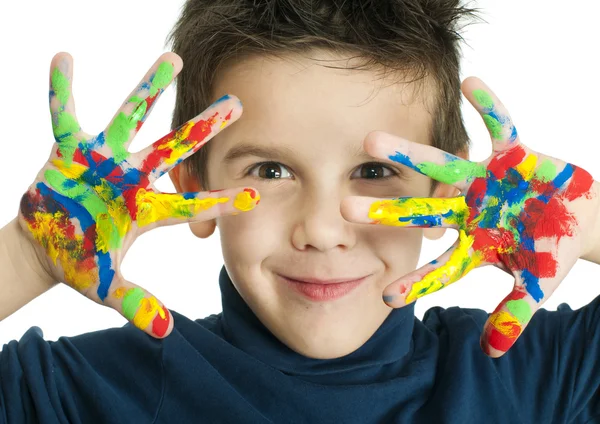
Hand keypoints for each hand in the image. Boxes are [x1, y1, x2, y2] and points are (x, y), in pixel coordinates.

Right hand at [18, 52, 259, 338]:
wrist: (47, 247)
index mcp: (147, 211)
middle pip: (173, 150)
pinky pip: (64, 114)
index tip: (256, 191)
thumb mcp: (107, 287)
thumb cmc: (81, 264)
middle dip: (203, 129)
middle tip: (237, 104)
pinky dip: (60, 90)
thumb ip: (137, 304)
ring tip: (172, 59)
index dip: (223, 199)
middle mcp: (132, 179)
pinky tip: (64, 57)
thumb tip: (167, 332)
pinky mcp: (69, 150)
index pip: (192, 204)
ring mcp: (103, 161)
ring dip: (148, 91)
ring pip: (130, 120)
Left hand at [342, 77, 598, 357]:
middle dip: (386, 208)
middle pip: (421, 211)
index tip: (385, 297)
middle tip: (343, 206)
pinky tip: (470, 82)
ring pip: (443, 167)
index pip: (438, 266)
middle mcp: (468, 209)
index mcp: (471, 242)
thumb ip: (512, 316)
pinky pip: (501, 125)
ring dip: (410, 155)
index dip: (415, 281)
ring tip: (371, 141)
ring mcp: (486, 179)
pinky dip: (490, 106)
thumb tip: (489, 353)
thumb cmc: (551, 251)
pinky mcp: (513, 152)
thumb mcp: (536, 287)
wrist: (580, 216)